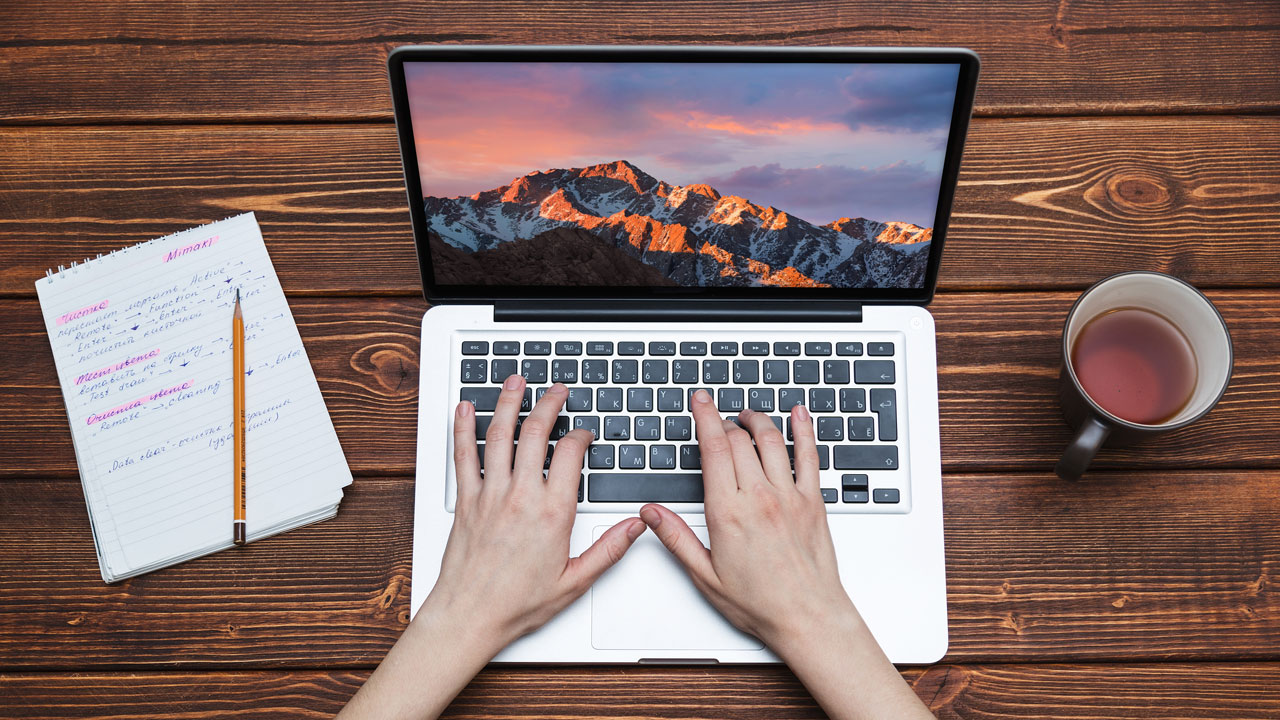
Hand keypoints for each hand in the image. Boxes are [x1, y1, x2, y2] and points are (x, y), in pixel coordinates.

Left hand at [430, 374, 645, 648]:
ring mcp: (490, 495)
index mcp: (552, 513)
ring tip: (516, 382)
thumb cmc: (517, 604)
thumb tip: (635, 526)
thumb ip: (608, 549)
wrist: (469, 617)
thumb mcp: (575, 581)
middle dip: (549, 404)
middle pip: (536, 433)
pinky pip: (463, 456)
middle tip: (556, 390)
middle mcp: (521, 497)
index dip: (580, 435)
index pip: (570, 455)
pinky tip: (465, 409)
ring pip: (499, 436)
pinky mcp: (465, 502)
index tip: (583, 432)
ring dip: (508, 403)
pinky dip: (463, 429)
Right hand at [639, 389, 934, 719]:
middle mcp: (760, 498)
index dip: (706, 418)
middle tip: (718, 415)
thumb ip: (676, 538)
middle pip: (740, 441)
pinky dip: (804, 430)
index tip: (701, 401)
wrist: (808, 618)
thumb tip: (650, 513)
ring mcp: (790, 497)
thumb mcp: (705, 576)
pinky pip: (810, 456)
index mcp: (729, 513)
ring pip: (773, 441)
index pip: (714, 449)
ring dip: (758, 420)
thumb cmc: (760, 603)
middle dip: (726, 421)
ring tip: (748, 414)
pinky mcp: (814, 502)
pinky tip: (799, 414)